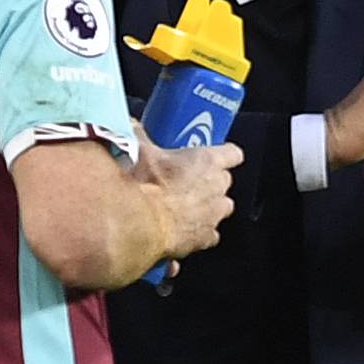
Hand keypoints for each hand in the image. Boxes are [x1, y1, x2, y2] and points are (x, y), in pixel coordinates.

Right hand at [135, 138, 242, 261]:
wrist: (140, 222)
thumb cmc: (146, 185)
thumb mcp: (140, 151)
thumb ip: (139, 136)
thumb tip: (132, 125)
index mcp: (207, 161)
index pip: (232, 153)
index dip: (225, 154)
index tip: (216, 154)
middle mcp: (217, 187)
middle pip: (224, 181)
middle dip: (210, 181)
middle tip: (187, 179)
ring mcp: (214, 214)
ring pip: (222, 208)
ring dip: (208, 206)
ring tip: (185, 206)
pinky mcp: (205, 238)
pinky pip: (209, 235)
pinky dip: (199, 233)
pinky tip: (181, 230)